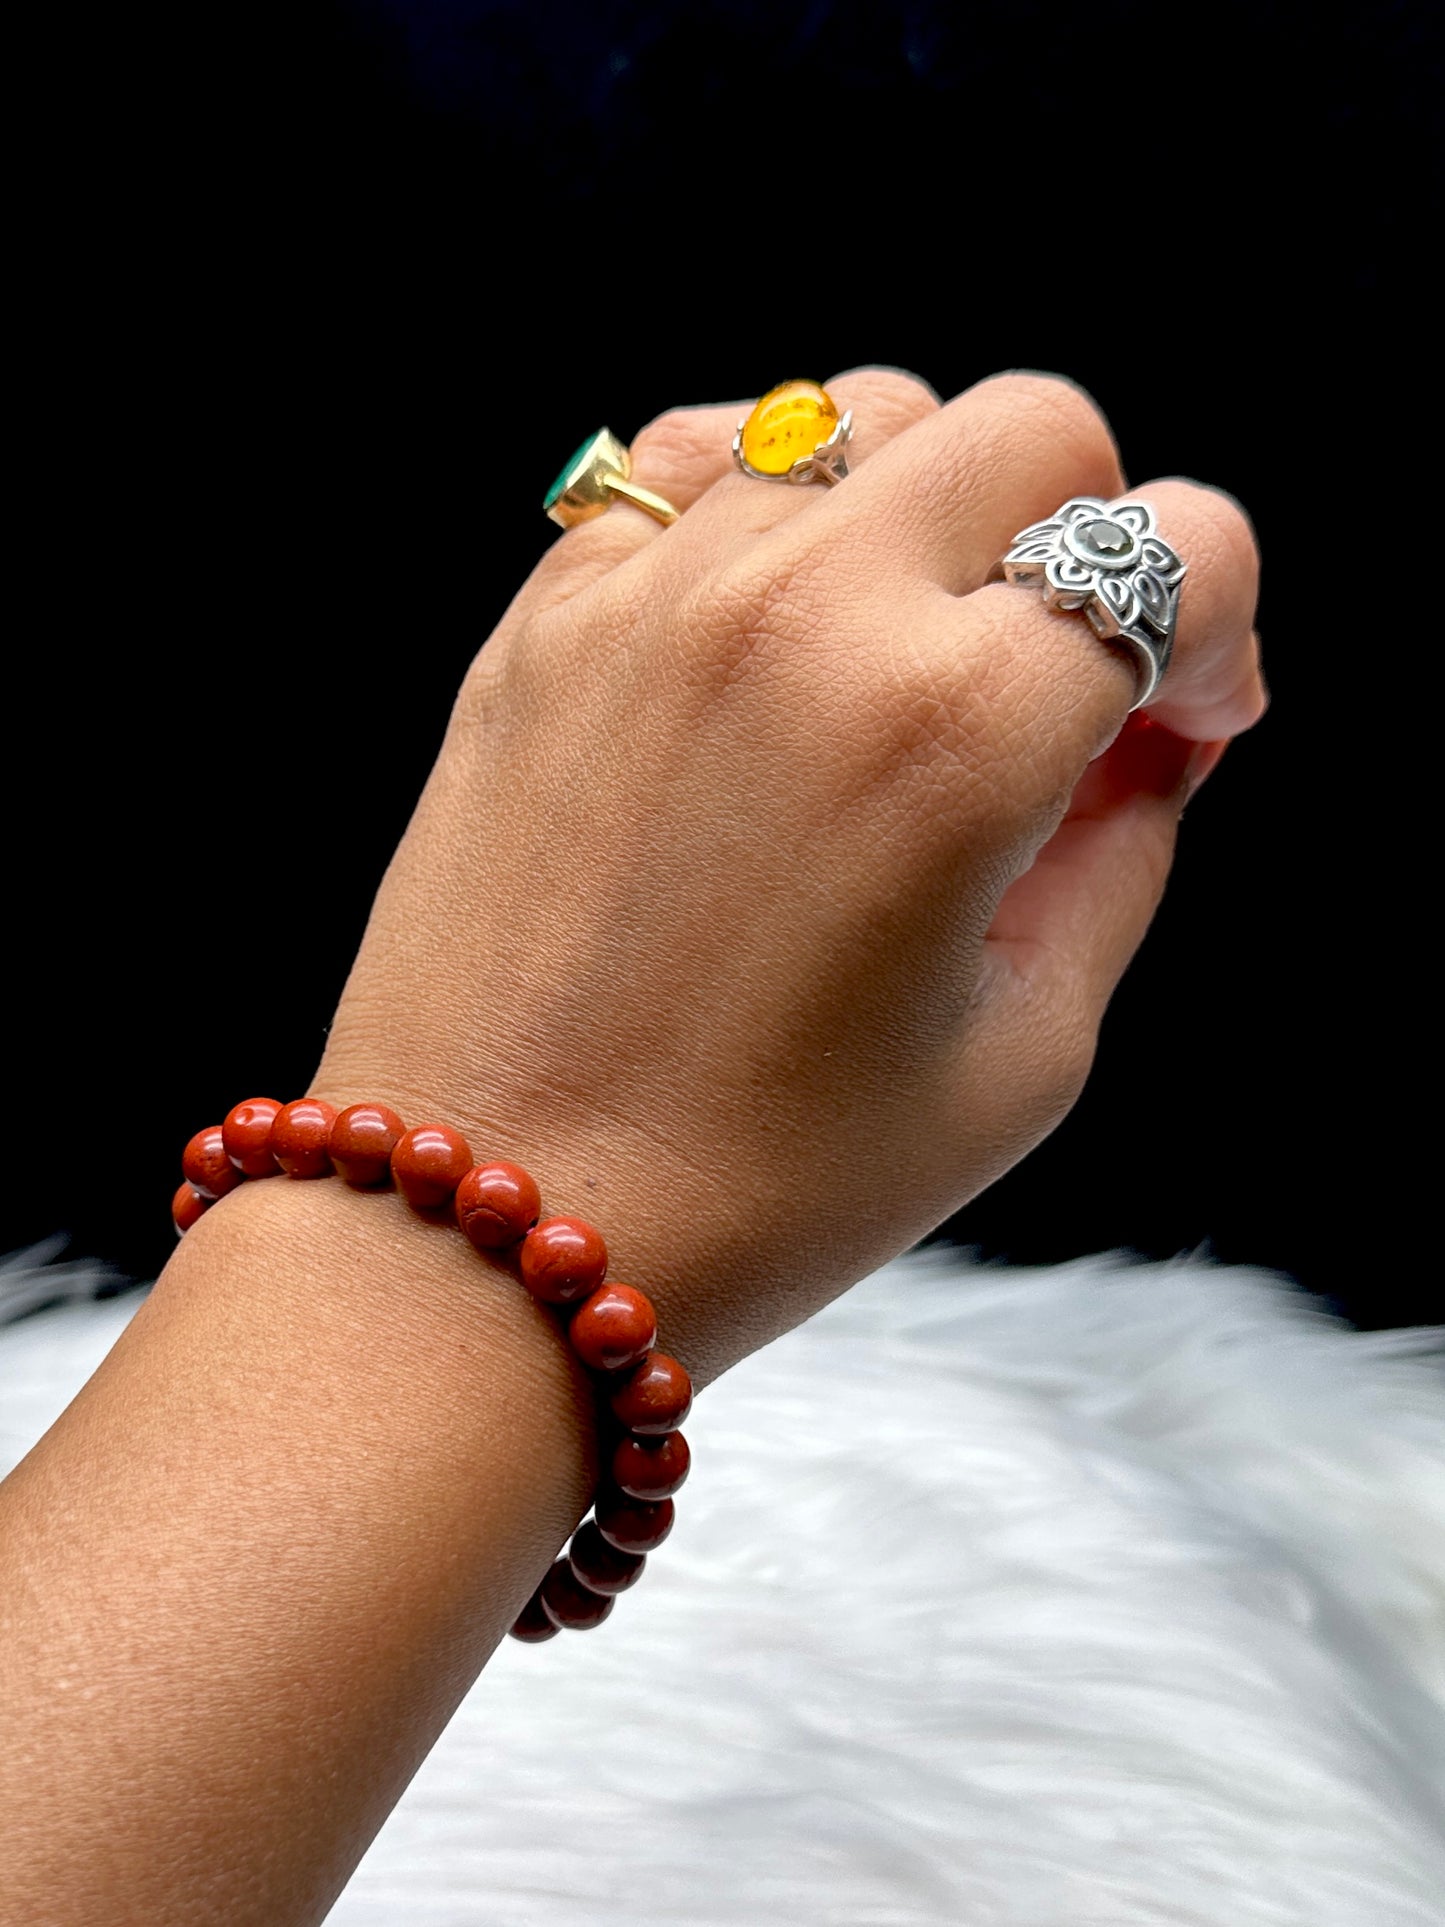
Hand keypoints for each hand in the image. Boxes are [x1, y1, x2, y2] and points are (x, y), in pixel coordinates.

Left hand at [315, 367, 1263, 1381]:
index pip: (1178, 547)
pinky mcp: (549, 616)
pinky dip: (768, 504)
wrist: (487, 1224)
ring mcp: (659, 595)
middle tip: (1059, 679)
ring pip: (861, 412)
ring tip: (909, 649)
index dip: (1221, 628)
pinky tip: (774, 618)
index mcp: (958, 729)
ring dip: (933, 509)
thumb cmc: (767, 1183)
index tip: (1186, 717)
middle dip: (1093, 537)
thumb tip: (1148, 733)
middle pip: (1034, 430)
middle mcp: (809, 612)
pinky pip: (693, 458)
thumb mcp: (1023, 1053)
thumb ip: (1124, 855)